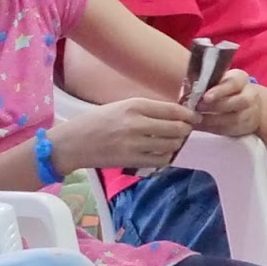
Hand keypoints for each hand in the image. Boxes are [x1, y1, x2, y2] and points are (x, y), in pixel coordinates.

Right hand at [56, 97, 196, 172]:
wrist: (71, 143)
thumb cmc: (96, 122)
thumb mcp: (120, 106)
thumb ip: (146, 110)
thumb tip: (175, 114)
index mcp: (134, 105)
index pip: (172, 110)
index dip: (189, 115)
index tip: (195, 118)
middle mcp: (137, 123)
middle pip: (177, 128)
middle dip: (185, 130)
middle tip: (185, 131)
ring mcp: (134, 143)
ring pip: (172, 145)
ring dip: (176, 144)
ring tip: (172, 142)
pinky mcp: (131, 160)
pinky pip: (160, 160)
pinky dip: (166, 157)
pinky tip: (161, 154)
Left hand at [191, 67, 261, 139]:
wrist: (249, 105)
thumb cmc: (225, 90)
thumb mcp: (218, 81)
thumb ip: (205, 84)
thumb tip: (185, 92)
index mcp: (241, 79)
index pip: (234, 83)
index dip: (220, 91)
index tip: (205, 97)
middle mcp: (249, 95)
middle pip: (238, 101)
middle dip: (216, 106)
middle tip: (198, 108)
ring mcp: (249, 112)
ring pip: (234, 118)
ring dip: (212, 120)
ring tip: (195, 119)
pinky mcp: (244, 127)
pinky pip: (228, 129)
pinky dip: (211, 128)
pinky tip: (198, 126)